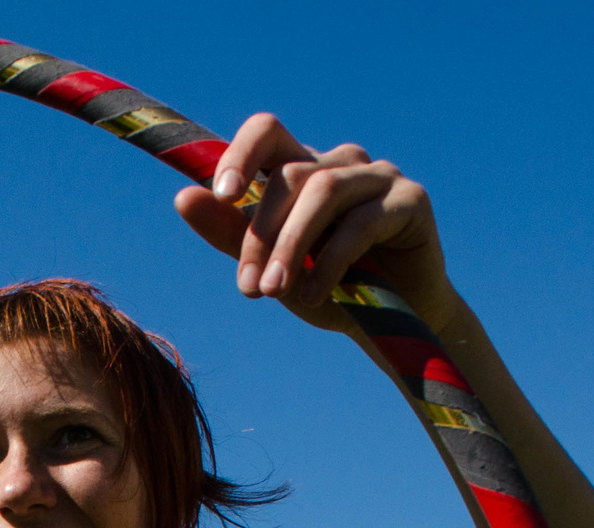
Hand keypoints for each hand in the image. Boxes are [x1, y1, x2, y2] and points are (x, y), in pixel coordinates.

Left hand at [172, 114, 450, 332]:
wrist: (394, 328)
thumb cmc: (330, 291)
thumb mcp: (272, 268)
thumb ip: (231, 235)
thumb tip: (182, 198)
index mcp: (303, 169)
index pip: (266, 133)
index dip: (240, 153)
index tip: (222, 195)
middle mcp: (340, 163)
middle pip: (289, 174)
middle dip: (260, 234)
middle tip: (249, 288)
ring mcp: (378, 176)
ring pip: (322, 190)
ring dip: (291, 244)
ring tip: (274, 291)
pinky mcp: (411, 199)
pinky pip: (361, 221)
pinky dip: (331, 260)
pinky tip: (315, 295)